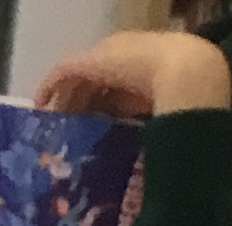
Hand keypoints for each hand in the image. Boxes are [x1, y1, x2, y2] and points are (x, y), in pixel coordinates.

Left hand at [35, 32, 231, 112]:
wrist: (191, 77)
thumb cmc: (191, 102)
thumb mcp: (167, 117)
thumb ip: (151, 128)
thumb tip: (148, 163)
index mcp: (144, 65)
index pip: (114, 83)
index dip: (101, 104)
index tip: (91, 128)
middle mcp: (123, 55)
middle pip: (92, 78)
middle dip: (78, 103)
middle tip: (65, 131)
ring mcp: (108, 55)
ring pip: (77, 76)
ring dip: (64, 99)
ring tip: (52, 125)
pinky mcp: (93, 61)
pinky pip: (63, 71)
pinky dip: (50, 87)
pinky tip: (40, 106)